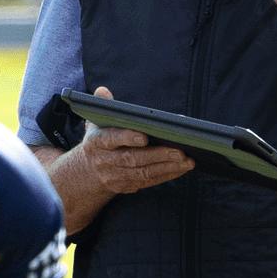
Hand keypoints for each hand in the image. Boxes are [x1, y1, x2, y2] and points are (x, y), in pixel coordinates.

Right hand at [69, 88, 191, 200]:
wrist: (89, 170)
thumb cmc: (101, 139)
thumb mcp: (97, 121)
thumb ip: (103, 106)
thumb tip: (103, 90)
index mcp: (96, 142)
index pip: (111, 139)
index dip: (127, 138)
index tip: (145, 136)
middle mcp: (104, 161)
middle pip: (133, 159)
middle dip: (158, 155)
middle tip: (180, 151)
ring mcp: (114, 177)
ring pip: (143, 173)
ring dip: (168, 167)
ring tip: (188, 161)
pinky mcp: (125, 187)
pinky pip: (148, 182)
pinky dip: (166, 175)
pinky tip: (181, 169)